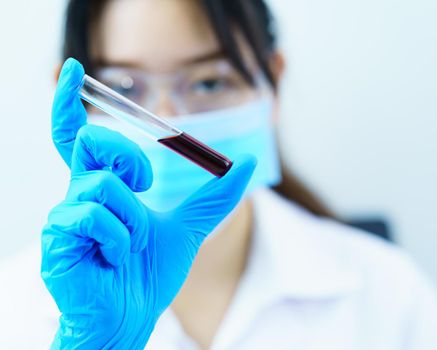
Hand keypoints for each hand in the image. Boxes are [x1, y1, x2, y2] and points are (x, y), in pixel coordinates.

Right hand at [41, 58, 255, 348]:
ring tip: (131, 246)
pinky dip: (120, 239)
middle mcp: (79, 193)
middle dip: (128, 157)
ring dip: (134, 220)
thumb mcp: (189, 228)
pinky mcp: (57, 237)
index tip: (72, 69)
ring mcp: (65, 215)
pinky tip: (115, 258)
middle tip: (145, 186)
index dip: (72, 102)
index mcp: (103, 187)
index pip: (79, 136)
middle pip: (92, 141)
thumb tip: (248, 161)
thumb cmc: (148, 275)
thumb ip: (217, 196)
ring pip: (104, 184)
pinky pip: (94, 214)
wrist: (131, 316)